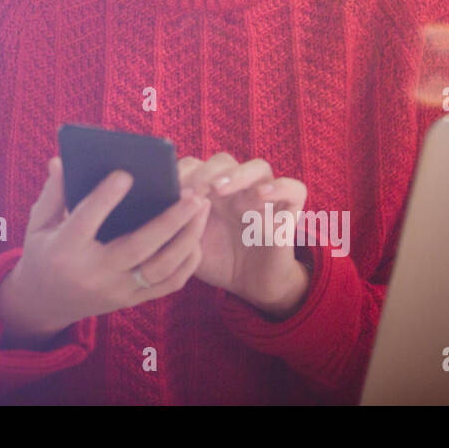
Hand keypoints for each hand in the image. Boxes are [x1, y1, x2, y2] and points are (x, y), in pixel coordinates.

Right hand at [0, 156, 210, 347]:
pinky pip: (168, 285)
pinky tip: (197, 236)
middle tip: (191, 194)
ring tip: (202, 209)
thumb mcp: (38, 223)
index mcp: (65, 250)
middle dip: (169, 221)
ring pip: (160, 269)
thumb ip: (52, 192)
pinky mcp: (132, 301)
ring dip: (186, 239)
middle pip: (138, 248)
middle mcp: (93, 273)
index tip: (126, 174)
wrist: (45, 303)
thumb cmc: (43, 252)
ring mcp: (116, 291)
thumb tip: (61, 160)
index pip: (86, 221)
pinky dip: (188, 262)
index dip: (105, 198)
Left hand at [177, 153, 310, 317]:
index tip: (168, 186)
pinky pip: (295, 188)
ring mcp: (263, 197)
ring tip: (219, 189)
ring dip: (237, 174)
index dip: (182, 171)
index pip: (196, 164)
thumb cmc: (215, 260)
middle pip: (224, 161)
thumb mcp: (188, 242)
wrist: (249, 285)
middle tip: (192, 190)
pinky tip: (261, 194)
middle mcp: (237, 188)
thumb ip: (175, 223)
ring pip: (259, 167)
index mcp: (209, 190)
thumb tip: (153, 205)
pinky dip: (280, 186)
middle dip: (205, 172)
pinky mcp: (288, 211)